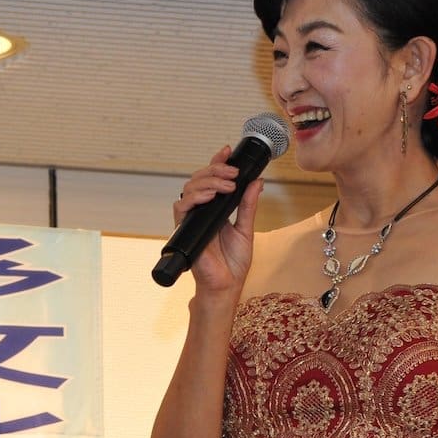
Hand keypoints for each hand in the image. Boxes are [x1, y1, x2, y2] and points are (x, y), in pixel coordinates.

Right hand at [172, 145, 263, 292]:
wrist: (226, 286)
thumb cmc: (233, 263)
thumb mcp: (246, 229)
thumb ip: (249, 205)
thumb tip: (256, 182)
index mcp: (215, 210)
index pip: (212, 180)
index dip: (216, 163)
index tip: (226, 151)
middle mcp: (201, 212)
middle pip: (199, 180)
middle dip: (215, 170)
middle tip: (233, 174)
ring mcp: (192, 220)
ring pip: (189, 189)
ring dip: (209, 182)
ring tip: (227, 186)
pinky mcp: (185, 230)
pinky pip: (181, 207)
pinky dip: (194, 198)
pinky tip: (210, 196)